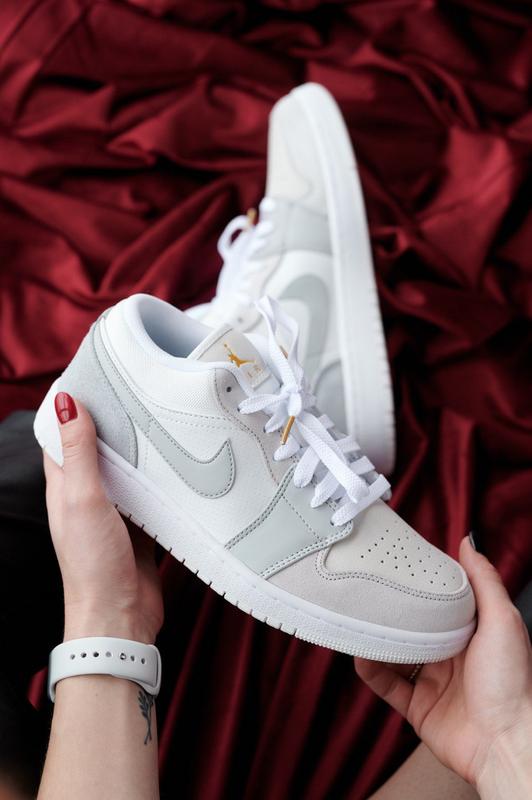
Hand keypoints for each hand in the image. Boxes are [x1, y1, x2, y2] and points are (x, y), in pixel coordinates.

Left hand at [43, 393, 163, 643]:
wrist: (120, 616)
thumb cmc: (93, 561)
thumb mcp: (83, 499)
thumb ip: (78, 452)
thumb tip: (64, 401)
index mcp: (65, 487)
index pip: (63, 438)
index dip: (73, 408)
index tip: (95, 379)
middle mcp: (89, 496)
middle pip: (100, 450)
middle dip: (115, 423)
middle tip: (139, 392)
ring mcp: (116, 511)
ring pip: (128, 470)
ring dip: (141, 450)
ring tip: (162, 418)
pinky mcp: (141, 526)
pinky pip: (151, 494)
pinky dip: (161, 478)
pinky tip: (179, 463)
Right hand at [355, 536, 531, 789]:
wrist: (505, 744)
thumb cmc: (512, 684)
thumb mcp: (503, 621)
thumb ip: (484, 580)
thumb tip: (469, 541)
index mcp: (473, 633)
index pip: (441, 602)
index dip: (421, 585)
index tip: (399, 566)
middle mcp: (452, 656)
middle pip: (415, 627)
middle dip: (393, 612)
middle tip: (370, 591)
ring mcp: (434, 682)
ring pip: (396, 654)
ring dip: (378, 640)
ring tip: (358, 621)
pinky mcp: (418, 708)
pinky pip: (388, 686)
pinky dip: (371, 671)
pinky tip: (361, 655)